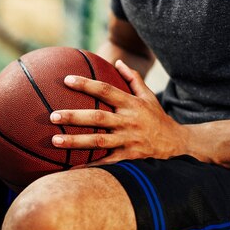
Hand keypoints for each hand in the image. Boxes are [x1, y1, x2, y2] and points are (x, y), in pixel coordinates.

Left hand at [50, 60, 189, 165]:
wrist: (176, 143)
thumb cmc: (156, 117)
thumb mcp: (149, 96)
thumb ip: (133, 78)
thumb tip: (117, 62)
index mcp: (131, 104)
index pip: (106, 90)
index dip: (87, 84)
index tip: (67, 80)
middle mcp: (128, 122)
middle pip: (98, 117)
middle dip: (74, 116)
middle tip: (53, 116)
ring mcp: (127, 140)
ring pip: (98, 141)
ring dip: (76, 141)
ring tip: (55, 141)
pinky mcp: (128, 157)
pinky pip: (105, 162)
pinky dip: (88, 165)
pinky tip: (69, 168)